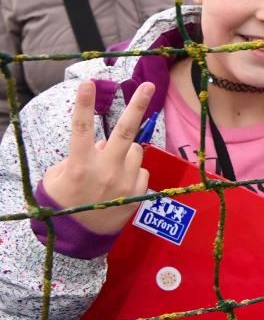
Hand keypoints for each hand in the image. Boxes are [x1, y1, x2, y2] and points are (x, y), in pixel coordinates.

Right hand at [42, 81, 154, 233]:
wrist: (79, 236)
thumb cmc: (64, 200)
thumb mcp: (59, 176)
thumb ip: (80, 155)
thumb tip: (103, 143)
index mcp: (80, 165)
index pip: (81, 129)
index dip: (84, 104)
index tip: (87, 82)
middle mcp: (105, 171)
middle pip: (126, 131)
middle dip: (138, 105)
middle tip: (148, 85)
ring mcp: (125, 182)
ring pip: (134, 150)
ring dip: (125, 152)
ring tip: (110, 168)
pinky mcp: (138, 193)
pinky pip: (141, 170)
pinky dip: (132, 171)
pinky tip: (120, 183)